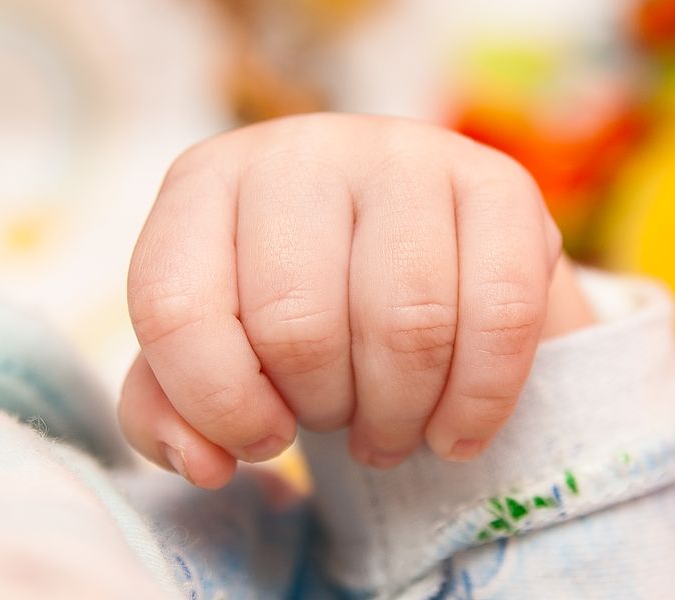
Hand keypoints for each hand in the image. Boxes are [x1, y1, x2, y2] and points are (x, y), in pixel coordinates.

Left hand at [119, 114, 591, 487]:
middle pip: (298, 324)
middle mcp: (304, 152)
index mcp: (208, 182)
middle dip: (321, 409)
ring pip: (405, 325)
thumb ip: (173, 408)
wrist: (415, 247)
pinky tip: (457, 430)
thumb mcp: (217, 347)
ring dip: (398, 416)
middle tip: (339, 422)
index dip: (216, 403)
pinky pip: (500, 313)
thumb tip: (201, 461)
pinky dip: (478, 401)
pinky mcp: (500, 181)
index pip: (174, 303)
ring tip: (392, 430)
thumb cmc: (304, 302)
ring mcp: (408, 155)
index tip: (260, 440)